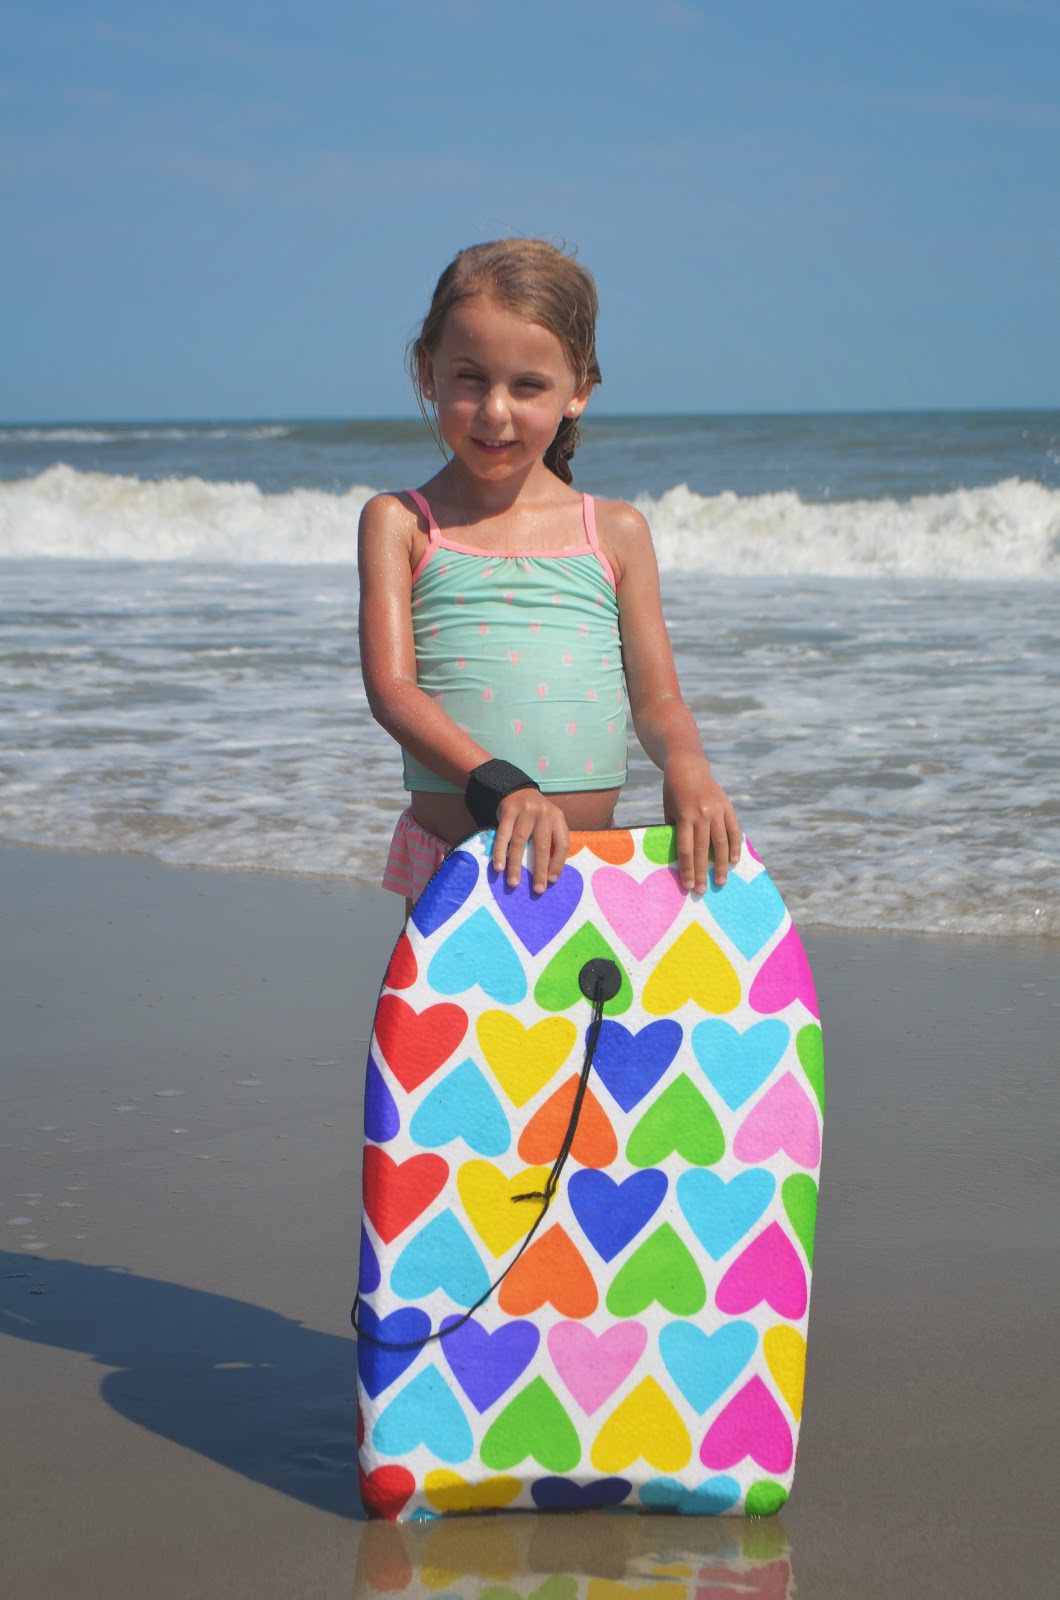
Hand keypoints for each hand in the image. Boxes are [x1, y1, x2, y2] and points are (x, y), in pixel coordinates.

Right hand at [492, 789, 569, 893]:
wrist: (517, 789)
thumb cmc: (535, 815)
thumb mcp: (549, 822)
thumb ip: (551, 841)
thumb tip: (550, 874)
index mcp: (557, 818)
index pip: (562, 843)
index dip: (558, 863)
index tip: (552, 880)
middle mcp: (543, 814)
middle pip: (541, 845)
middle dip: (539, 870)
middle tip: (537, 890)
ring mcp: (525, 811)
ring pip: (520, 842)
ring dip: (516, 865)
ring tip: (514, 883)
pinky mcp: (508, 811)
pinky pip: (503, 835)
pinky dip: (500, 852)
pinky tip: (499, 867)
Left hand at [662, 753, 741, 892]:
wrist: (688, 765)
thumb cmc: (672, 790)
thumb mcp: (668, 809)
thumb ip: (675, 830)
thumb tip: (681, 856)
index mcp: (685, 815)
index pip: (686, 849)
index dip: (687, 869)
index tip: (688, 885)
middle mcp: (702, 814)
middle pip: (703, 849)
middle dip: (702, 872)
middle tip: (702, 890)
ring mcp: (717, 810)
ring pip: (721, 842)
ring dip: (721, 864)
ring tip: (721, 881)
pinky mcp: (727, 806)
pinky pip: (733, 829)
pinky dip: (735, 846)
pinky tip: (734, 860)